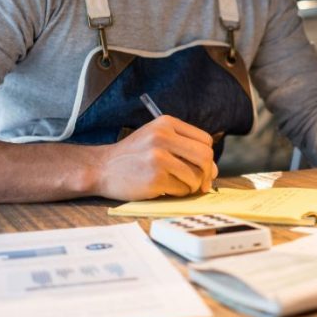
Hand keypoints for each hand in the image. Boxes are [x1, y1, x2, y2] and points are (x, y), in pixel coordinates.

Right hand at [94, 115, 217, 200]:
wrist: (101, 168)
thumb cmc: (133, 155)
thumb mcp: (156, 138)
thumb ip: (184, 148)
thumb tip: (214, 171)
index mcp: (166, 123)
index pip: (205, 140)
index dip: (207, 157)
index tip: (202, 168)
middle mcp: (163, 137)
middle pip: (205, 157)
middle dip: (207, 173)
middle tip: (201, 184)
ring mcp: (158, 158)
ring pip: (195, 176)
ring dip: (192, 186)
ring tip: (177, 185)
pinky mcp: (154, 179)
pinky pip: (181, 190)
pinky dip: (179, 193)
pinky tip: (165, 189)